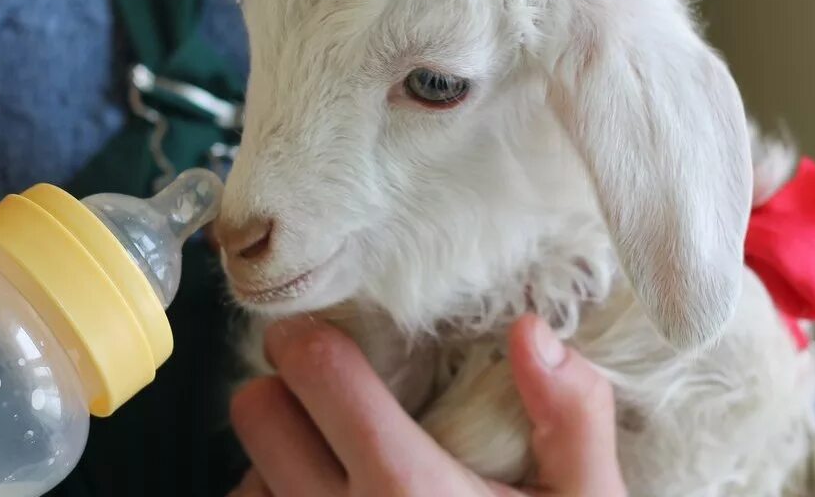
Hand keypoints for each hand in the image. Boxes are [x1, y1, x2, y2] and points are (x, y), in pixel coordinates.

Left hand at [229, 314, 626, 496]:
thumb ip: (572, 419)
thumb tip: (531, 332)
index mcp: (407, 485)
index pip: (314, 370)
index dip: (313, 341)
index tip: (326, 340)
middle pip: (255, 414)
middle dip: (286, 395)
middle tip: (331, 406)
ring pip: (242, 483)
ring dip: (275, 469)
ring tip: (333, 479)